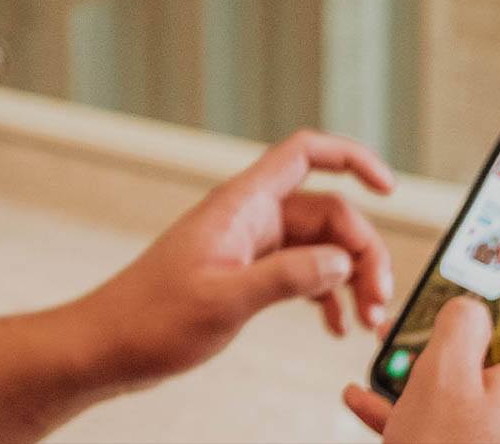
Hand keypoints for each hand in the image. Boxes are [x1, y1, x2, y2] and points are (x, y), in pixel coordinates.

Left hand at [75, 131, 394, 386]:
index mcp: (242, 205)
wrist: (110, 345)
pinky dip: (326, 294)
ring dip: (349, 278)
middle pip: (327, 213)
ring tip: (364, 320)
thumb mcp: (224, 300)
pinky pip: (302, 272)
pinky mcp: (245, 274)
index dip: (352, 158)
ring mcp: (249, 245)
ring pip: (319, 246)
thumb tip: (341, 261)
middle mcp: (250, 218)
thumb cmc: (150, 318)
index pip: (305, 154)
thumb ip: (286, 277)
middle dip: (362, 252)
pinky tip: (336, 325)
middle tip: (377, 303)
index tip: (389, 187)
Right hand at [343, 266, 499, 443]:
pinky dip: (421, 407)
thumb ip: (461, 322)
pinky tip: (373, 401)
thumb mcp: (441, 373)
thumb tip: (470, 309)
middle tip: (437, 312)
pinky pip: (462, 421)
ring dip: (432, 368)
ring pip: (482, 384)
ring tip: (388, 361)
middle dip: (468, 327)